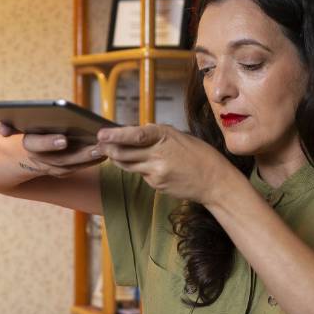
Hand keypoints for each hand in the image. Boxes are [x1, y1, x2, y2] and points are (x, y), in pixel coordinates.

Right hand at [0, 122, 104, 177]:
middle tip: (98, 146)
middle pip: (60, 159)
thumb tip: (3, 131)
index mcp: (26, 145)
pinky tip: (104, 153)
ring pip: (71, 167)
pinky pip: (76, 169)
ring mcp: (49, 168)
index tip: (63, 140)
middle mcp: (38, 160)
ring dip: (89, 159)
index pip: (36, 145)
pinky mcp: (60, 171)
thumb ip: (7, 125)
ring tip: (105, 149)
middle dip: (80, 154)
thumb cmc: (16, 133)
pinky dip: (90, 162)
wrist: (12, 157)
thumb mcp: (10, 126)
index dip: (49, 143)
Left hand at [96, 124, 235, 204]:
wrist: (215, 182)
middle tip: (99, 145)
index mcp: (165, 137)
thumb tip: (141, 129)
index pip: (135, 136)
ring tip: (110, 152)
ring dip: (118, 159)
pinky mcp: (156, 185)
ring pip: (128, 165)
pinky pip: (141, 175)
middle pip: (124, 153)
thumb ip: (158, 134)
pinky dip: (138, 169)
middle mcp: (159, 155)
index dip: (116, 136)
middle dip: (108, 149)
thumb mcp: (181, 136)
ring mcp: (156, 173)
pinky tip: (145, 165)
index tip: (101, 134)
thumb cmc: (201, 156)